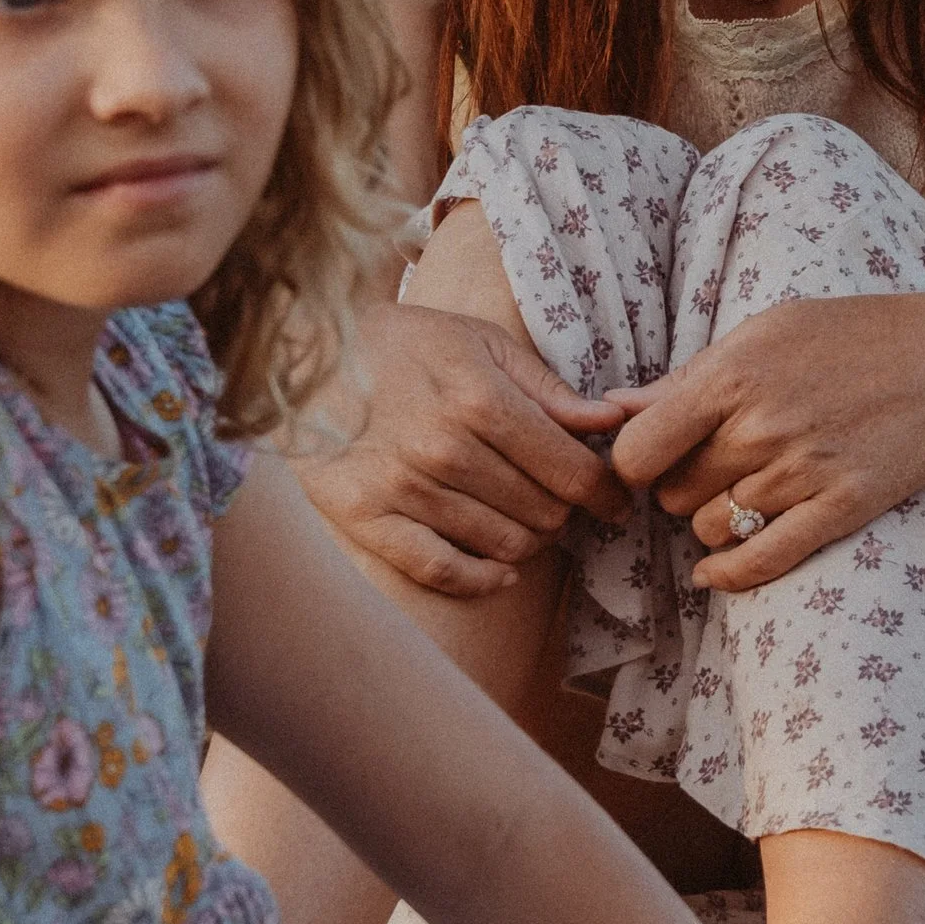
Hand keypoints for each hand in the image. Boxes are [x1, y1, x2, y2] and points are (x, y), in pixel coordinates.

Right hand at [296, 298, 628, 598]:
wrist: (307, 354)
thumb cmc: (406, 343)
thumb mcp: (482, 344)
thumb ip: (549, 390)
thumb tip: (612, 421)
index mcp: (481, 400)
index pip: (573, 471)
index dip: (607, 491)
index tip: (617, 498)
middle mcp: (444, 450)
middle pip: (545, 513)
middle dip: (564, 509)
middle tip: (557, 497)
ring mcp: (402, 488)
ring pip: (505, 546)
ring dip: (528, 539)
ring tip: (524, 517)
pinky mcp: (364, 517)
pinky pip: (442, 571)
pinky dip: (482, 580)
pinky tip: (500, 571)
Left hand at [599, 290, 924, 591]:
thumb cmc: (845, 338)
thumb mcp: (761, 335)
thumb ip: (685, 379)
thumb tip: (610, 407)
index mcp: (731, 377)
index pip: (637, 453)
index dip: (634, 465)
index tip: (653, 460)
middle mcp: (760, 428)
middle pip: (671, 496)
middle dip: (680, 487)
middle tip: (710, 469)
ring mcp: (802, 472)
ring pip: (708, 529)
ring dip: (712, 520)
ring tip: (741, 492)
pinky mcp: (841, 507)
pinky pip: (760, 561)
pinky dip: (728, 573)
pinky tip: (714, 570)